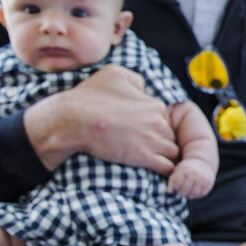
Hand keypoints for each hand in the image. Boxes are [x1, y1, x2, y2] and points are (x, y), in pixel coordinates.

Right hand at [24, 65, 178, 172]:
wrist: (72, 121)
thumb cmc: (89, 97)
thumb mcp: (114, 74)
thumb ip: (136, 80)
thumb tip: (145, 90)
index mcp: (154, 104)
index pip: (168, 119)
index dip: (158, 127)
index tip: (146, 133)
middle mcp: (158, 122)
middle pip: (172, 136)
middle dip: (163, 142)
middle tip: (148, 147)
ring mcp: (152, 140)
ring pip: (173, 152)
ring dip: (166, 157)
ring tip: (152, 160)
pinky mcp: (145, 157)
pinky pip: (168, 166)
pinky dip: (165, 169)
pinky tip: (156, 170)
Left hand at [168, 158, 214, 197]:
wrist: (202, 162)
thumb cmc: (186, 168)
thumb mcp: (178, 171)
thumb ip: (172, 181)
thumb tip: (169, 192)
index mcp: (185, 171)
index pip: (176, 185)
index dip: (175, 189)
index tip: (175, 188)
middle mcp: (195, 175)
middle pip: (184, 191)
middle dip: (181, 193)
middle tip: (180, 192)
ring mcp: (203, 179)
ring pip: (193, 194)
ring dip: (189, 195)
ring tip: (187, 192)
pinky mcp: (209, 184)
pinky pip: (201, 194)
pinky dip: (197, 195)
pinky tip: (194, 191)